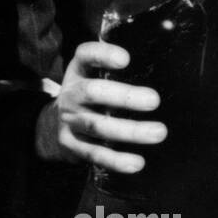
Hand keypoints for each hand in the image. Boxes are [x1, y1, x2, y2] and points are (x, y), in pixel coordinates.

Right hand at [35, 41, 164, 171]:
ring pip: (97, 125)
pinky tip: (137, 162)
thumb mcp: (95, 75)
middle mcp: (71, 93)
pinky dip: (115, 159)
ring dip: (129, 130)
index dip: (103, 55)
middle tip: (154, 100)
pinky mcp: (70, 144)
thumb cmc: (90, 96)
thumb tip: (165, 58)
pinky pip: (94, 153)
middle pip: (92, 92)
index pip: (86, 55)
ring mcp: (69, 120)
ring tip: (158, 132)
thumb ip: (120, 69)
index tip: (125, 59)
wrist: (52, 125)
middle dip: (124, 96)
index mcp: (79, 71)